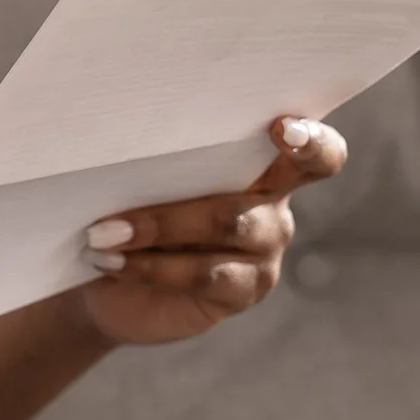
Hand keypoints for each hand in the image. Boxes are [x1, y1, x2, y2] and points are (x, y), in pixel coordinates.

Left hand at [75, 117, 346, 346]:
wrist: (108, 275)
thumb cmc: (128, 207)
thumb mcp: (144, 176)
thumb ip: (159, 157)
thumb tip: (125, 134)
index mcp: (263, 166)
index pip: (317, 153)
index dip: (312, 141)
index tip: (281, 127)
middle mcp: (273, 208)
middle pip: (253, 200)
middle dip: (182, 199)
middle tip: (126, 192)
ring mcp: (264, 253)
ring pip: (227, 227)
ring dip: (157, 228)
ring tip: (101, 234)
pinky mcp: (243, 292)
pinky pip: (206, 275)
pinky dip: (151, 266)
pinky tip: (111, 261)